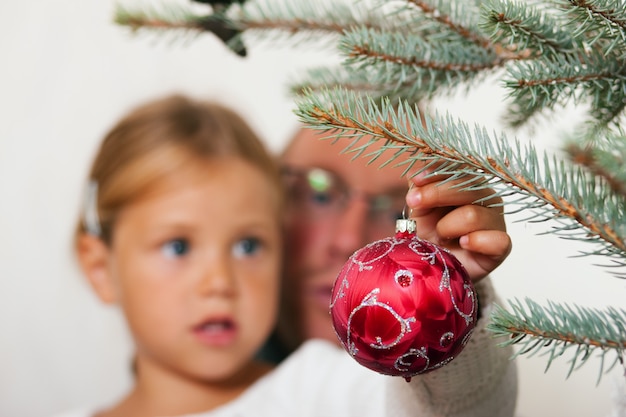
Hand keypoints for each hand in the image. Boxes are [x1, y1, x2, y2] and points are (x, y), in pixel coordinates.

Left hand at [405, 168, 510, 282]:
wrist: (435, 264)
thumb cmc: (429, 231)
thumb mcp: (419, 207)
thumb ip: (419, 188)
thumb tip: (416, 175)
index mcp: (469, 183)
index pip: (460, 168)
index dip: (438, 171)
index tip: (416, 179)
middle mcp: (486, 198)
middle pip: (468, 186)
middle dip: (436, 193)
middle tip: (414, 202)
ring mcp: (496, 221)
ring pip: (473, 215)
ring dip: (447, 226)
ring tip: (440, 235)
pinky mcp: (501, 246)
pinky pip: (498, 240)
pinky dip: (476, 241)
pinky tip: (463, 243)